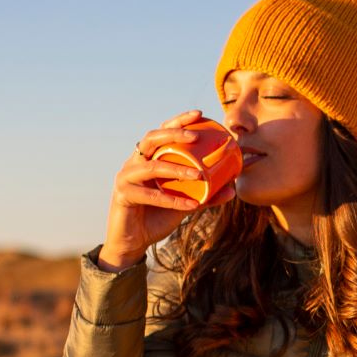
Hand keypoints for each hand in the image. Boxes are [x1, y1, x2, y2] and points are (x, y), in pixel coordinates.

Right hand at [102, 110, 237, 270]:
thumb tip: (233, 189)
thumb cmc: (157, 217)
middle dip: (174, 133)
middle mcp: (135, 163)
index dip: (178, 121)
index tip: (199, 114)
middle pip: (151, 138)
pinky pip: (150, 196)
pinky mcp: (123, 195)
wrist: (133, 242)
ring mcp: (126, 177)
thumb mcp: (185, 203)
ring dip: (176, 169)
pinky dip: (172, 200)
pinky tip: (192, 205)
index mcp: (148, 158)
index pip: (162, 133)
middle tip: (196, 136)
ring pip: (151, 166)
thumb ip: (205, 195)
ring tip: (199, 175)